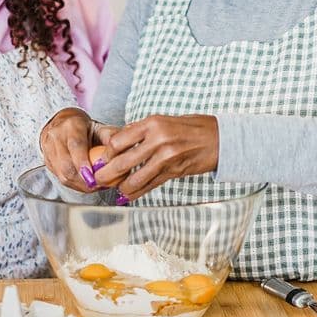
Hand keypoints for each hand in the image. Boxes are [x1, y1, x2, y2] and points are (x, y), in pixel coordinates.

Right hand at [40, 108, 117, 191]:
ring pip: (62, 175)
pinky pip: (60, 179)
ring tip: (96, 187)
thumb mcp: (100, 128)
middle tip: (100, 185)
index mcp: (72, 126)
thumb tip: (126, 150)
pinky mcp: (47, 162)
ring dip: (80, 185)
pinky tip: (87, 185)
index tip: (92, 176)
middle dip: (83, 180)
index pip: (76, 146)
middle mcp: (57, 137)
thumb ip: (112, 138)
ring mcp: (49, 150)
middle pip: (66, 164)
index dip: (83, 163)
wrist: (62, 124)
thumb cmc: (85, 128)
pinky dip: (75, 185)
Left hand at [93, 114, 218, 201]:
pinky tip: (129, 196)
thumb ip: (141, 131)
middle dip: (106, 174)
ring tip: (116, 189)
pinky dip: (137, 192)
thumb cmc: (190, 127)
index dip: (107, 153)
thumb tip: (118, 141)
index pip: (118, 140)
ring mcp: (166, 157)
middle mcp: (157, 140)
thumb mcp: (163, 121)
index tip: (103, 159)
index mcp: (151, 124)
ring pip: (135, 178)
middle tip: (97, 180)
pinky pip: (150, 185)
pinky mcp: (174, 172)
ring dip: (122, 187)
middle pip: (122, 162)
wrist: (219, 138)